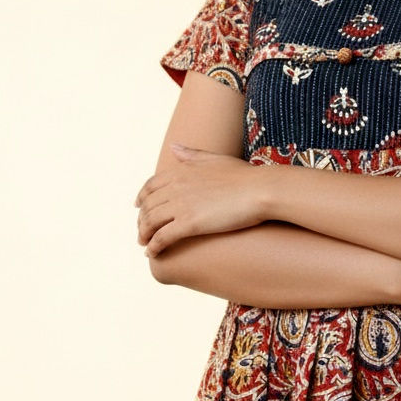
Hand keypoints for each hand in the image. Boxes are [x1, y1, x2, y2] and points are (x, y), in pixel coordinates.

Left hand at [135, 144, 265, 256]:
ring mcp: (181, 205)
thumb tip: (173, 146)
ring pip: (150, 222)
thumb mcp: (215, 159)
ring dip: (143, 235)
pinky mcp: (189, 223)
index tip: (140, 208)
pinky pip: (162, 237)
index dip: (142, 198)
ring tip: (145, 245)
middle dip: (141, 220)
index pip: (150, 186)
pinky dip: (153, 247)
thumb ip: (191, 154)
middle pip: (147, 206)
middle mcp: (176, 186)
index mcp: (181, 171)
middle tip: (143, 232)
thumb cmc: (244, 176)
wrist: (260, 190)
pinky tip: (152, 254)